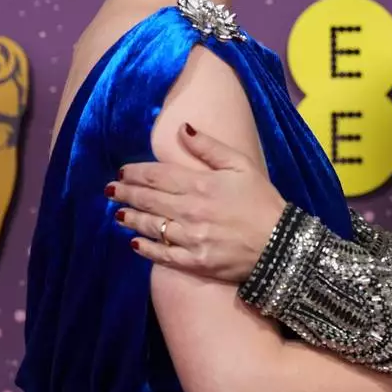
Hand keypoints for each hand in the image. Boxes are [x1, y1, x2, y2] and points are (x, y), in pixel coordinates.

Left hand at [106, 125, 285, 282]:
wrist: (282, 245)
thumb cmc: (263, 201)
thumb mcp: (242, 165)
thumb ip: (210, 147)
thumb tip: (183, 129)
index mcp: (200, 184)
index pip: (158, 175)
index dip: (136, 172)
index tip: (122, 171)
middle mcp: (190, 210)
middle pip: (148, 199)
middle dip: (126, 193)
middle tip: (109, 190)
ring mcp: (190, 238)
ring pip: (151, 226)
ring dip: (131, 218)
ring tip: (117, 214)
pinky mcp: (195, 261)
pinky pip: (163, 254)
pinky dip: (146, 248)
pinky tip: (135, 242)